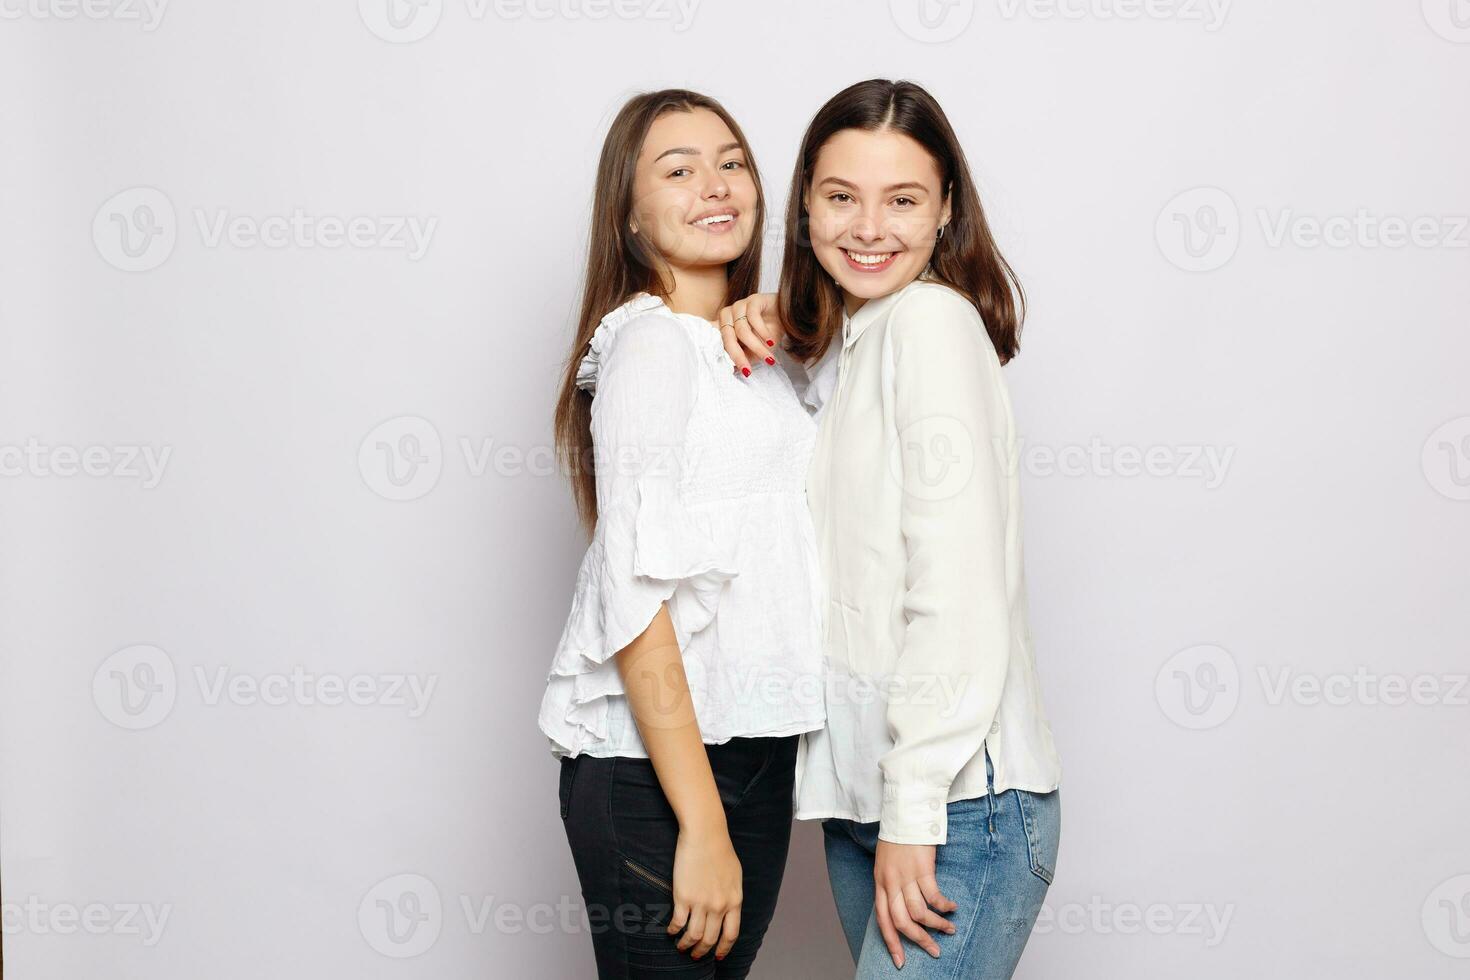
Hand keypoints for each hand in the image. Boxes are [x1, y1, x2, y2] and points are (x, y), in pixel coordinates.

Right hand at [667, 824, 742, 960]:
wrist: (705, 834)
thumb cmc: (720, 850)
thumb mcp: (735, 876)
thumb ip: (732, 896)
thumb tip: (727, 910)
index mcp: (734, 901)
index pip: (731, 934)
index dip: (723, 948)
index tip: (717, 955)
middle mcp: (719, 905)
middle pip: (710, 939)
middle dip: (702, 951)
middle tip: (695, 955)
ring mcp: (701, 902)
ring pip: (693, 935)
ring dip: (686, 944)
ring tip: (681, 946)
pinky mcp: (683, 896)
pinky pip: (678, 922)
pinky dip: (673, 930)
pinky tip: (671, 931)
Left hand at [716, 293, 783, 376]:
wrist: (788, 317)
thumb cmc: (768, 334)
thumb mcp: (755, 350)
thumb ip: (744, 356)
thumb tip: (735, 370)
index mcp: (723, 326)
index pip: (715, 340)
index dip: (722, 355)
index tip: (733, 369)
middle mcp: (728, 315)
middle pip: (727, 337)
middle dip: (738, 356)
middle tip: (748, 371)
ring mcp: (739, 305)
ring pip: (742, 330)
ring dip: (756, 346)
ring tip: (768, 358)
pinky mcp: (753, 300)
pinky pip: (753, 317)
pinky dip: (763, 332)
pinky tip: (771, 342)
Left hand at [872, 839, 957, 967]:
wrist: (906, 812)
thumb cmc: (898, 838)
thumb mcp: (886, 863)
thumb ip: (892, 884)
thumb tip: (901, 907)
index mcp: (880, 883)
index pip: (882, 920)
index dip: (891, 943)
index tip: (900, 961)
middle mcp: (890, 882)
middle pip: (901, 922)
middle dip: (918, 941)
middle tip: (934, 951)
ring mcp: (905, 876)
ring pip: (919, 913)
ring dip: (936, 925)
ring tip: (950, 929)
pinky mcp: (922, 868)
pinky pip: (933, 896)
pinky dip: (943, 906)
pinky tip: (952, 907)